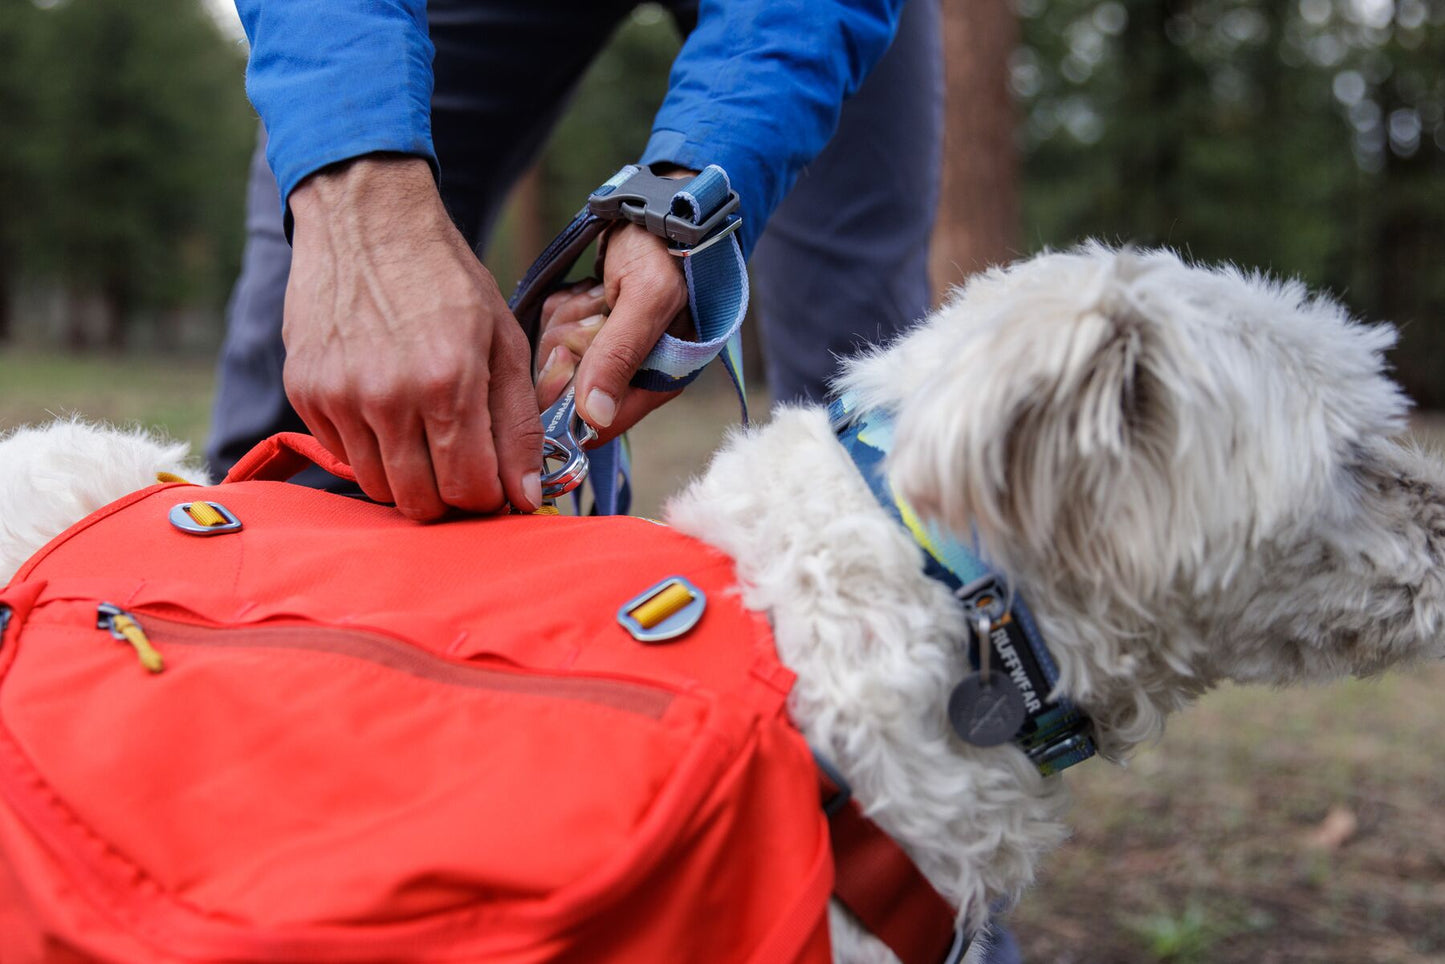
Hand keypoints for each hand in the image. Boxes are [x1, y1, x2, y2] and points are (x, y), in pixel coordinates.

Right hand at [285, 155, 542, 519]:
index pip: (469, 490)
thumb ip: (518, 423)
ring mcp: (339, 397)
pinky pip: (342, 456)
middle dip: (449, 497)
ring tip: (423, 434)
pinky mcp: (304, 393)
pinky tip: (385, 407)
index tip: (494, 481)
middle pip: (422, 503)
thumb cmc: (446, 279)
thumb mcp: (504, 340)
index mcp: (448, 382)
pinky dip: (369, 449)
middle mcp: (388, 397)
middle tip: (460, 464)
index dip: (489, 496)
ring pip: (379, 488)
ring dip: (408, 477)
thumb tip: (525, 494)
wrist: (367, 220)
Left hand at [534, 222, 690, 443]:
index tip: (566, 357)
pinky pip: (558, 332)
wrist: (667, 202)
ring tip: (597, 290)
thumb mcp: (647, 295)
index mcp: (660, 380)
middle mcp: (636, 375)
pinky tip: (588, 288)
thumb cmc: (667, 247)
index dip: (570, 400)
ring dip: (568, 320)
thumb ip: (620, 354)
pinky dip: (565, 307)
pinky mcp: (597, 330)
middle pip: (570, 390)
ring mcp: (614, 353)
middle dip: (571, 344)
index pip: (598, 425)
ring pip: (560, 358)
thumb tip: (595, 416)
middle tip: (596, 305)